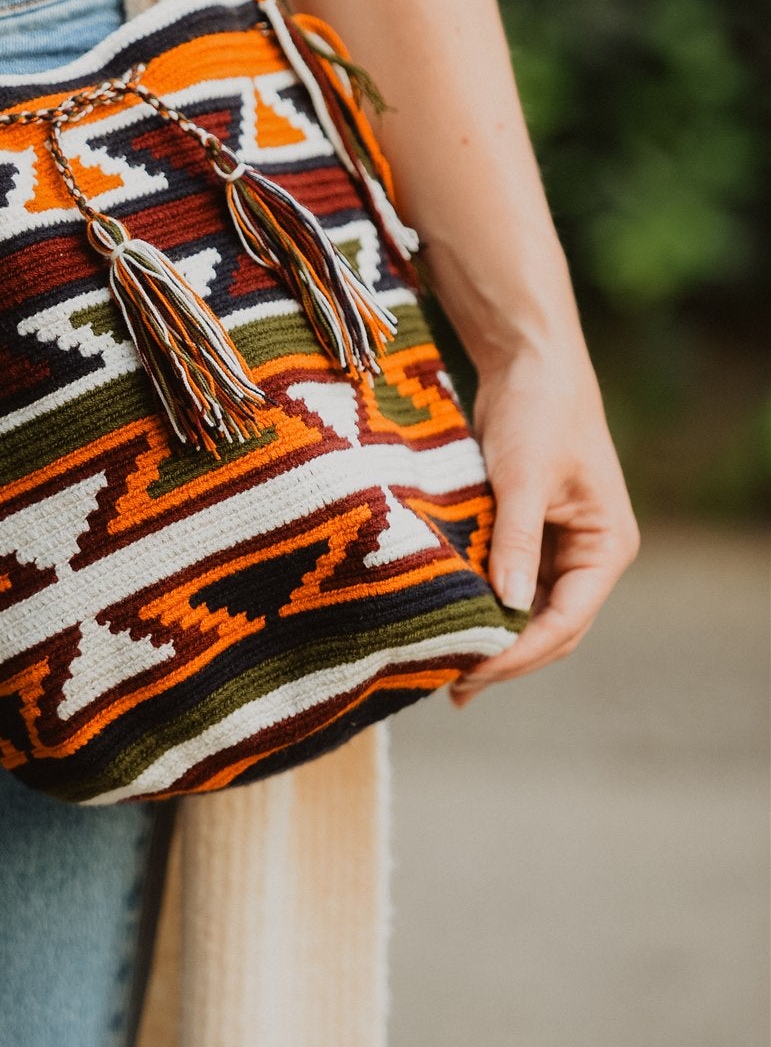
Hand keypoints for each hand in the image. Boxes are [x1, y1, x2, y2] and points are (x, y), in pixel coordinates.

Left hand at [449, 338, 639, 706]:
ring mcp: (557, 546)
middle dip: (505, 656)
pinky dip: (479, 600)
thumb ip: (517, 540)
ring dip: (490, 633)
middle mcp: (586, 555)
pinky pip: (505, 580)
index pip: (566, 621)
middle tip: (451, 684)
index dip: (520, 653)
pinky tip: (444, 616)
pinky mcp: (525, 531)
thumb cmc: (538, 412)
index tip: (473, 673)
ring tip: (441, 661)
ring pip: (524, 609)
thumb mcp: (526, 478)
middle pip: (548, 626)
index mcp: (605, 547)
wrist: (526, 361)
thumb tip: (506, 606)